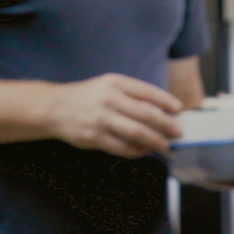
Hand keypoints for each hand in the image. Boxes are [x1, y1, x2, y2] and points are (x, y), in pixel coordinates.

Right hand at [47, 73, 185, 156]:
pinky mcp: (94, 138)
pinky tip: (145, 151)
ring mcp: (101, 119)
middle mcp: (109, 99)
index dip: (165, 101)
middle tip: (178, 132)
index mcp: (115, 82)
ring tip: (165, 145)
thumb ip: (132, 94)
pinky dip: (137, 151)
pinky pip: (122, 147)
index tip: (179, 110)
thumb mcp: (108, 85)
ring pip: (136, 133)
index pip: (146, 91)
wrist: (55, 107)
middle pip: (145, 113)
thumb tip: (162, 108)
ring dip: (155, 141)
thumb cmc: (88, 96)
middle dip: (166, 124)